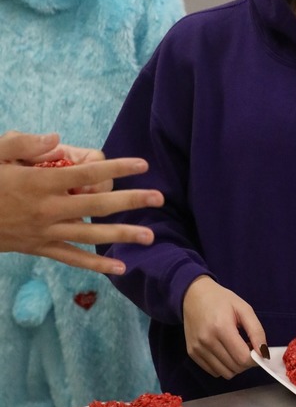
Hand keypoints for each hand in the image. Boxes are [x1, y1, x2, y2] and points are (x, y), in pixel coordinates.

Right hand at [0, 130, 164, 272]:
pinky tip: (120, 268)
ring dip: (122, 235)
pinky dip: (96, 265)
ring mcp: (44, 231)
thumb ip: (25, 143)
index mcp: (40, 181)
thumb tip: (58, 138)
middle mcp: (47, 208)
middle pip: (97, 205)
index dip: (117, 168)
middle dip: (131, 201)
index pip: (87, 173)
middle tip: (160, 198)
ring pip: (90, 235)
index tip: (142, 164)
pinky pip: (72, 258)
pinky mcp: (39, 247)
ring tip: (150, 237)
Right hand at [183, 276, 268, 379]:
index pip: (242, 358)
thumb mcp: (244, 309)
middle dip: (246, 362)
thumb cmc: (221, 300)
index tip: (257, 350)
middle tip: (247, 347)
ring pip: (224, 373)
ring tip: (235, 349)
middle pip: (234, 368)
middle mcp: (207, 341)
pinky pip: (213, 372)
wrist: (193, 295)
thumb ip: (256, 331)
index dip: (254, 358)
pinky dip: (223, 366)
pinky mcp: (192, 353)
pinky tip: (224, 352)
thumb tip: (263, 353)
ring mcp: (197, 349)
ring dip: (235, 366)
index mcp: (221, 327)